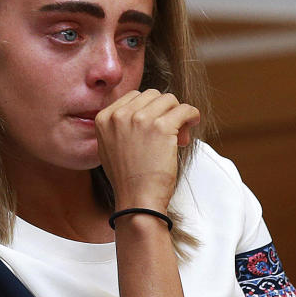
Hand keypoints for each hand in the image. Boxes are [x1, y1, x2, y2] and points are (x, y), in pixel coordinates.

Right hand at [94, 89, 199, 212]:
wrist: (137, 200)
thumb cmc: (127, 179)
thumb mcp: (108, 147)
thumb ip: (118, 125)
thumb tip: (143, 109)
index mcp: (104, 118)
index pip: (134, 96)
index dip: (149, 110)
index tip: (154, 127)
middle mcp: (119, 115)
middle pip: (152, 95)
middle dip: (163, 111)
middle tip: (169, 133)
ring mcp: (140, 119)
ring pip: (169, 100)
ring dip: (177, 114)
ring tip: (179, 136)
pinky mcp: (161, 126)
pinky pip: (185, 109)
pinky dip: (191, 116)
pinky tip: (191, 125)